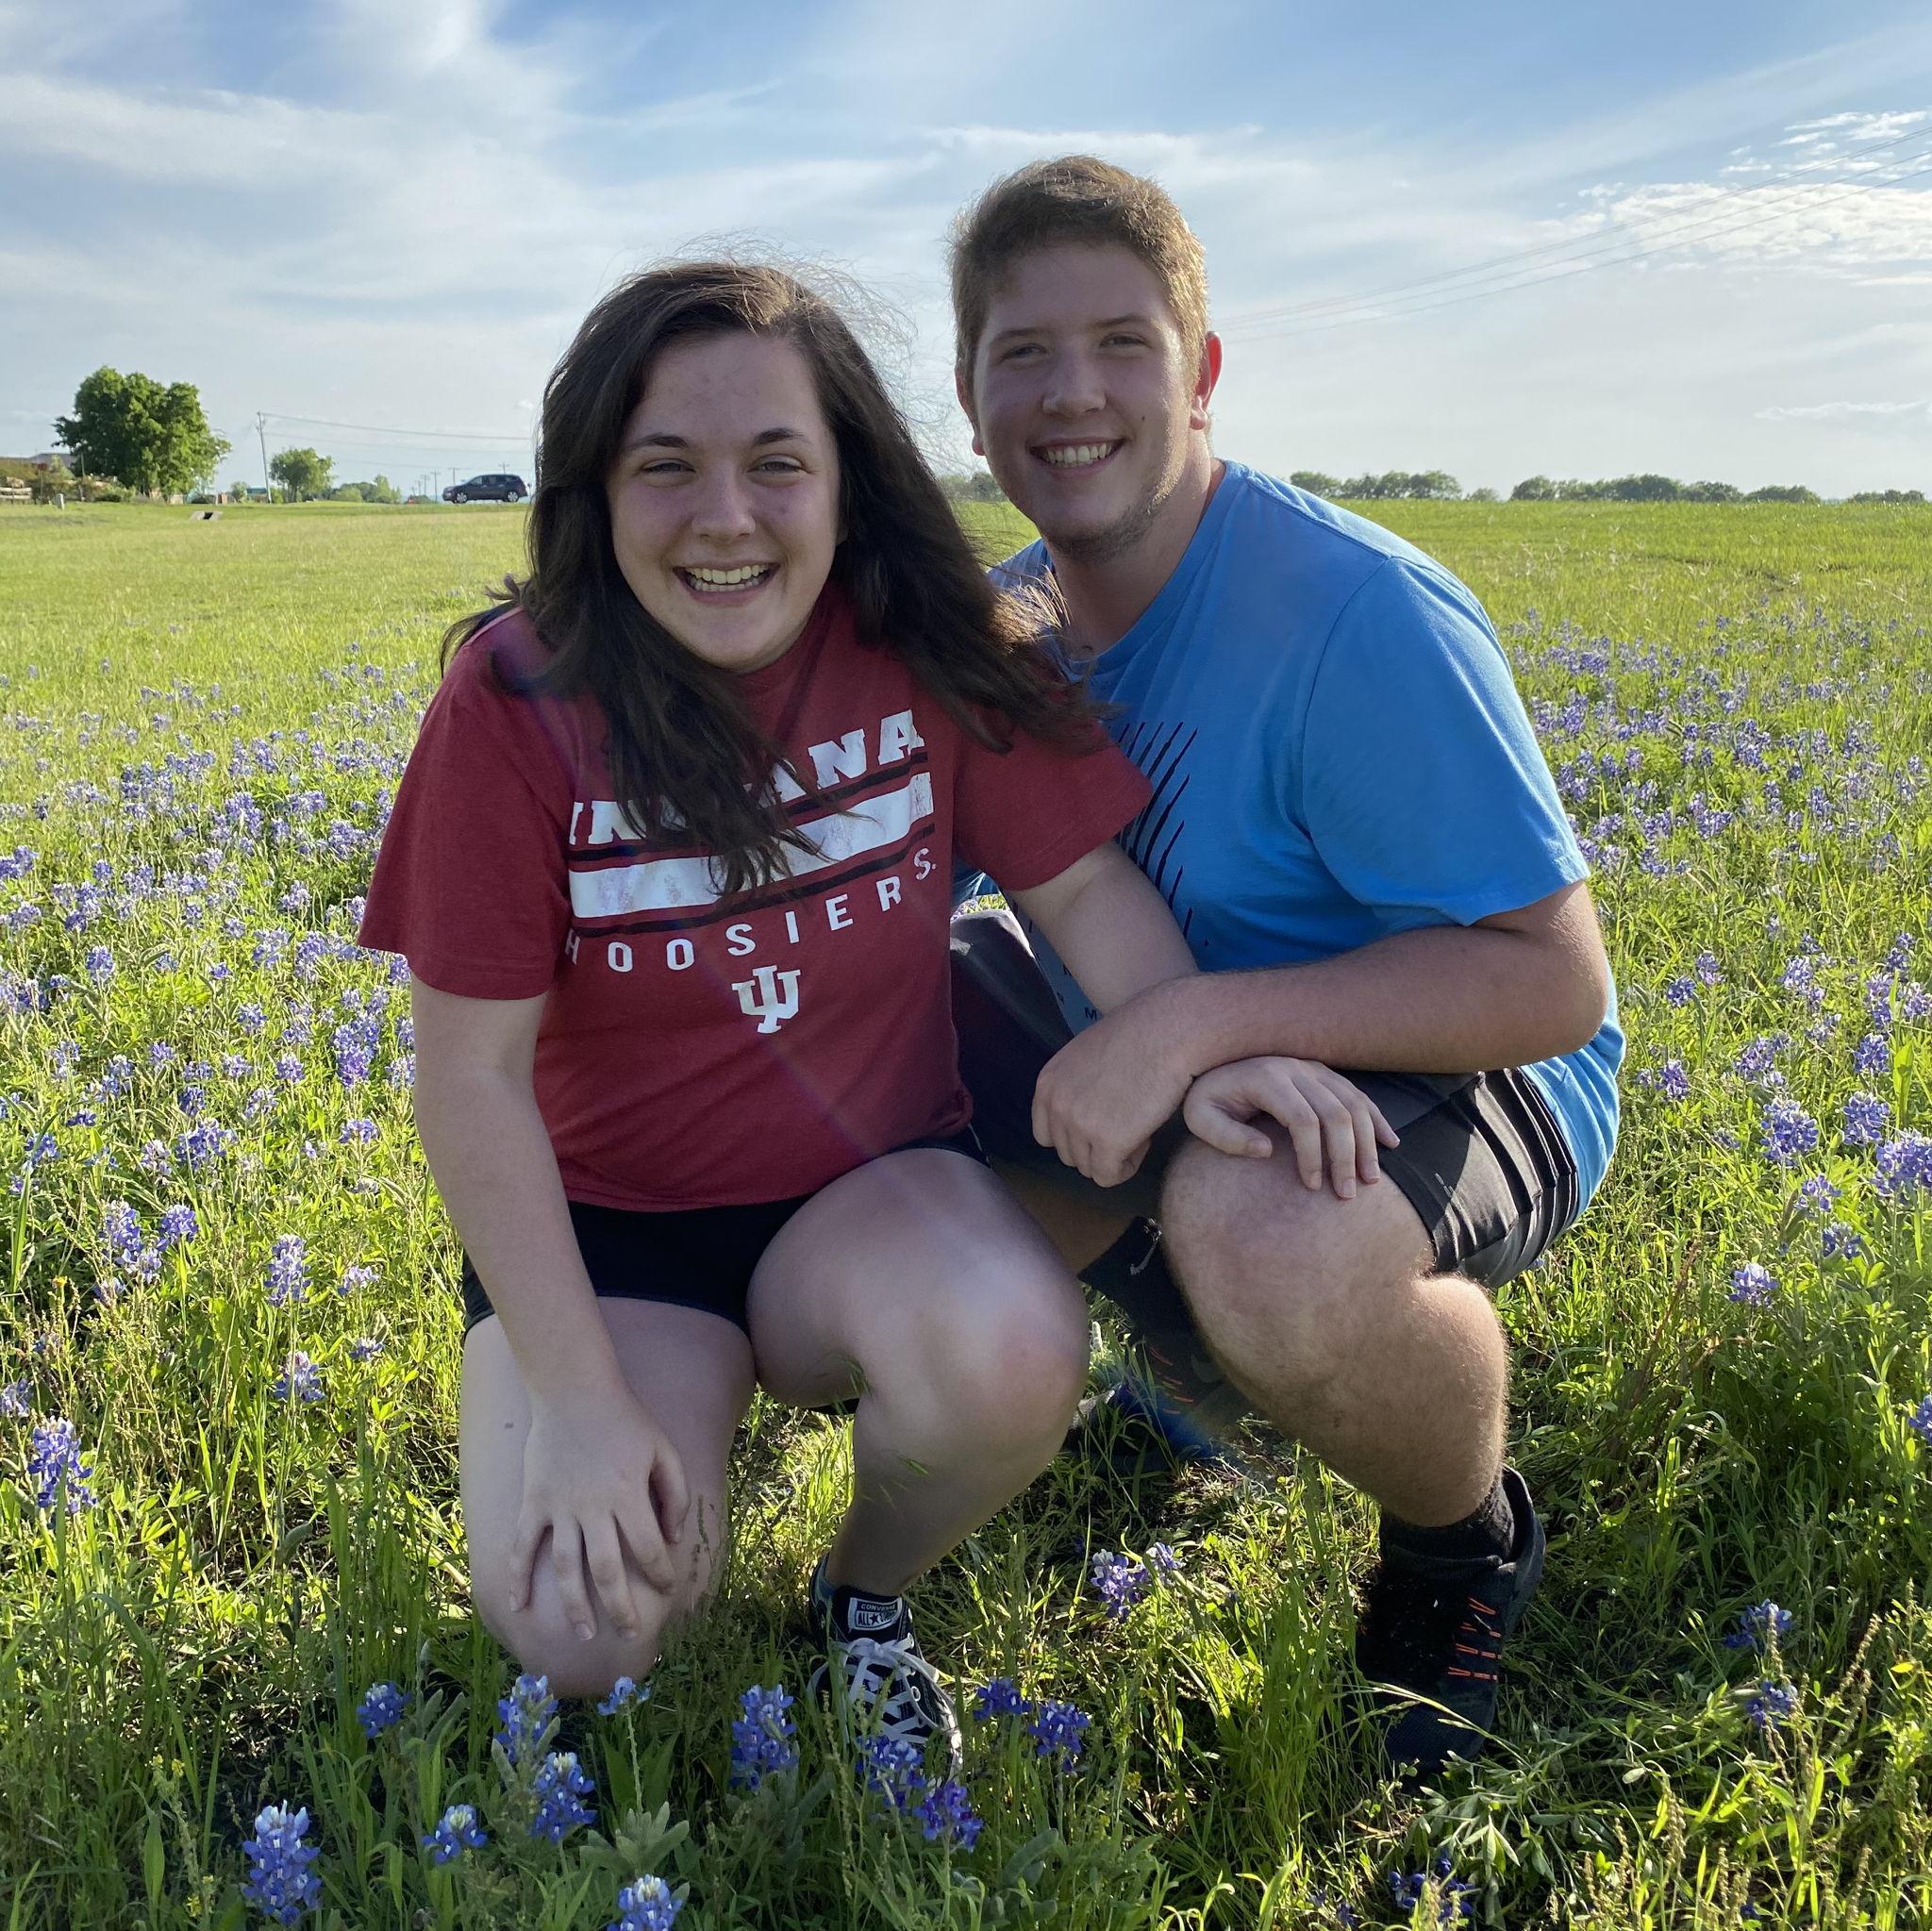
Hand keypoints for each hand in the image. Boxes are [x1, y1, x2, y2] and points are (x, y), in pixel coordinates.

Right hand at [510, 1384, 689, 1642]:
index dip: (661, 1576)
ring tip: (585, 1634)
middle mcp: (594, 1508)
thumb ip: (675, 1494)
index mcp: (629, 1495)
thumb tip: (672, 1539)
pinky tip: (520, 1607)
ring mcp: (559, 1507)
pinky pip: (523, 1546)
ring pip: (566, 1568)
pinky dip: (518, 1578)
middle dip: (621, 1610)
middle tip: (632, 1637)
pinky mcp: (533, 1502)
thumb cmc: (625, 1420)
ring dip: (576, 1605)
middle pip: (608, 1571)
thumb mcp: (663, 1450)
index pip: (649, 1550)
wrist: (573, 1390)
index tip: (667, 1591)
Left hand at [1031, 994, 1193, 1186]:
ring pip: (1088, 1168)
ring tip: (1138, 1127)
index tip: (1104, 1122)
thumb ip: (1074, 1085)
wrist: (1168, 1032)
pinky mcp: (1107, 1142)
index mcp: (1047, 1085)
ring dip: (1114, 1155)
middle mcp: (1056, 1106)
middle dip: (1097, 1146)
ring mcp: (1078, 1125)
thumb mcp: (1086, 1055)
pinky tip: (1144, 1140)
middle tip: (1128, 1122)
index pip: (1045, 1136)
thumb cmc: (1139, 1035)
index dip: (1076, 1136)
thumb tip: (1084, 1112)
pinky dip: (1127, 1167)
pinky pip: (1109, 1176)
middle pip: (1068, 1155)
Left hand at [1181, 1057, 1399, 1198]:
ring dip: (1366, 1143)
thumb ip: (1227, 1136)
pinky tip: (1389, 1143)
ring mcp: (1312, 1068)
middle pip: (1336, 1113)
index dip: (1312, 1155)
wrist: (1213, 1064)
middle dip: (1345, 1157)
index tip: (1311, 1185)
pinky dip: (1376, 1119)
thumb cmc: (1207, 1098)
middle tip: (1346, 1194)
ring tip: (1369, 1180)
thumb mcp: (1200, 1117)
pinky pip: (1358, 1095)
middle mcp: (1295, 1069)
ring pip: (1354, 1104)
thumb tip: (1267, 1150)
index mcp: (1267, 1078)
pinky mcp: (1322, 1073)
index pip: (1303, 1119)